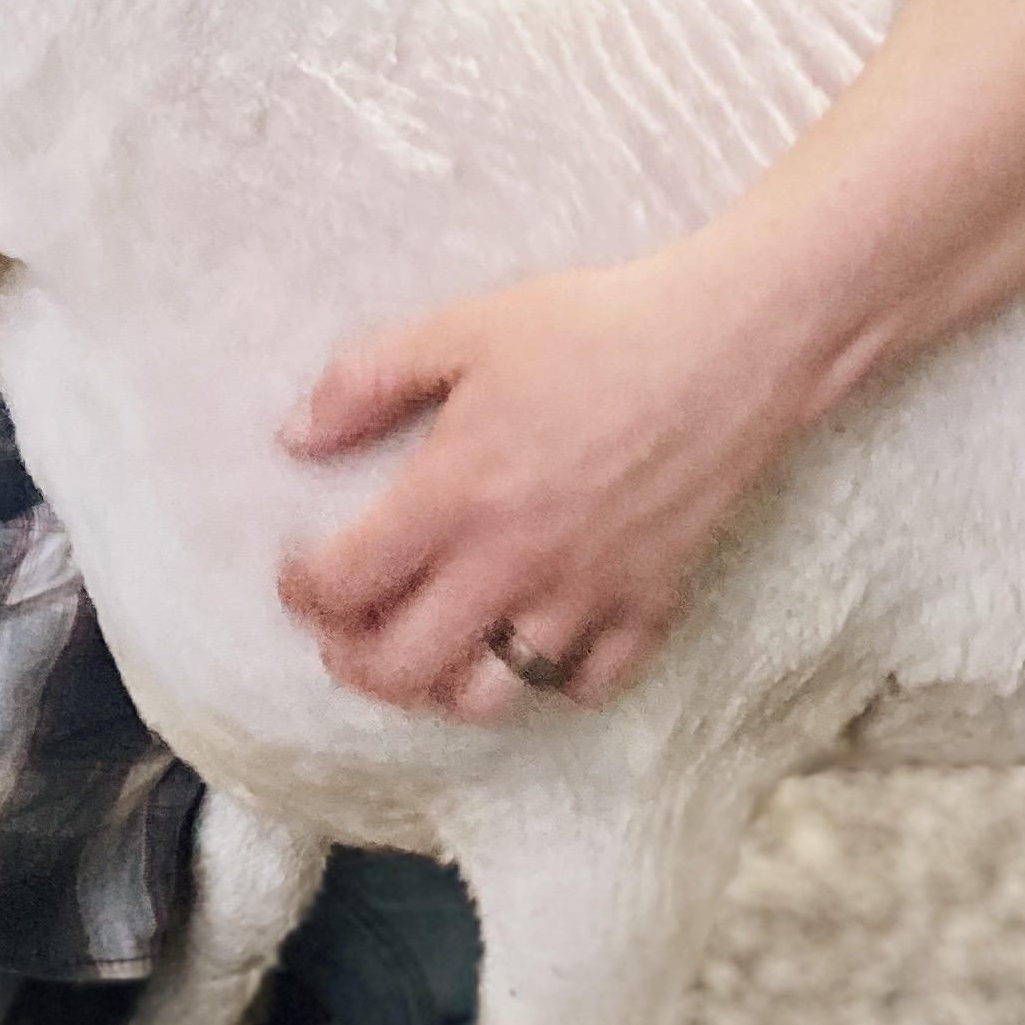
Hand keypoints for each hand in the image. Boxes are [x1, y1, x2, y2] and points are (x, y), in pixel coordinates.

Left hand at [274, 247, 810, 720]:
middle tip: (345, 635)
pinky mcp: (650, 607)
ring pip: (490, 698)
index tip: (297, 576)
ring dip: (443, 687)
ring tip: (431, 649)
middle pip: (403, 668)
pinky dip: (551, 682)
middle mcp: (512, 564)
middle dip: (354, 662)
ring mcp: (585, 596)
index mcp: (454, 494)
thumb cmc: (594, 327)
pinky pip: (587, 685)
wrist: (731, 345)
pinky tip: (532, 641)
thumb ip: (366, 382)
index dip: (301, 592)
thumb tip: (294, 436)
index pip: (345, 585)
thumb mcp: (462, 328)